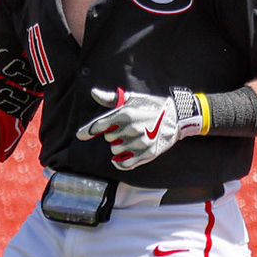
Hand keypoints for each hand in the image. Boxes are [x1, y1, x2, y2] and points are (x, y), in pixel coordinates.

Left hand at [75, 87, 191, 169]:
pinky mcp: (148, 153)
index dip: (88, 131)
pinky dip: (120, 162)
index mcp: (126, 113)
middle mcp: (132, 128)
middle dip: (113, 135)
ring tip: (130, 139)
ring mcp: (140, 141)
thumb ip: (111, 98)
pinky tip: (122, 157)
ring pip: (116, 151)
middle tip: (125, 129)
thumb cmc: (150, 105)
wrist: (176, 116)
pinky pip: (125, 164)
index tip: (79, 136)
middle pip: (108, 139)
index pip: (100, 125)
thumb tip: (93, 92)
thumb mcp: (132, 98)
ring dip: (119, 147)